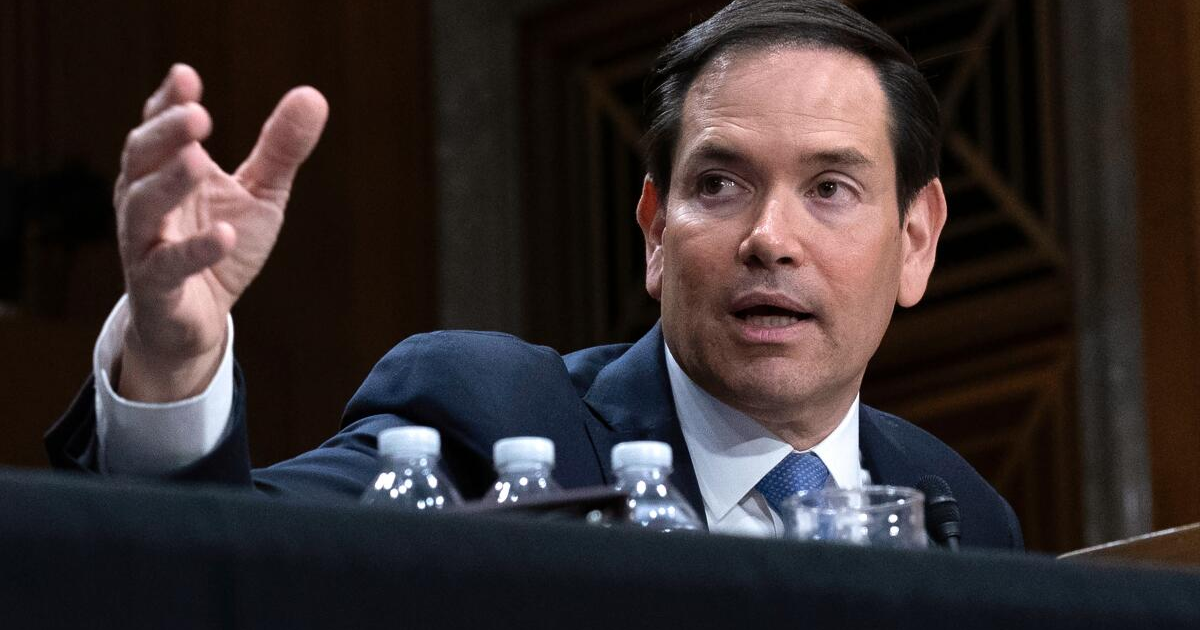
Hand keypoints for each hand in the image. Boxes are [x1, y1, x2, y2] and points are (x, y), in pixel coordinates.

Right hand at [114, 64, 327, 401]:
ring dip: (170, 181)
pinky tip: (225, 234)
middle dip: (166, 133)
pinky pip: (167, 266)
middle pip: (141, 158)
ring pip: (143, 206)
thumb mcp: (260, 194)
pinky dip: (195, 249)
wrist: (195, 321)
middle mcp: (145, 201)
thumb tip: (314, 95)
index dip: (168, 102)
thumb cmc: (221, 244)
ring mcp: (144, 244)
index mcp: (166, 170)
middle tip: (198, 114)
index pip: (158, 127)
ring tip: (198, 159)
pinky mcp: (155, 287)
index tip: (186, 76)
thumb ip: (280, 148)